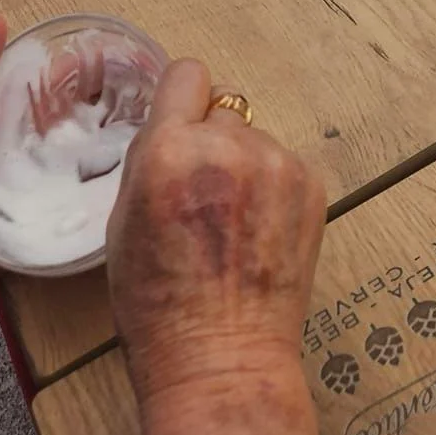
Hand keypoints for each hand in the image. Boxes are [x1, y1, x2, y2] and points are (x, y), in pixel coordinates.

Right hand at [107, 59, 324, 401]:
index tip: (179, 128)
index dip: (180, 102)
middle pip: (221, 108)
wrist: (221, 361)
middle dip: (210, 140)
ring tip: (233, 224)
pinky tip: (259, 233)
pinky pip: (284, 164)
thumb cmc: (157, 305)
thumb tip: (171, 128)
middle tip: (203, 193)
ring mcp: (277, 164)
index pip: (186, 74)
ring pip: (254, 138)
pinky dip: (273, 188)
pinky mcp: (312, 186)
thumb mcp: (122, 223)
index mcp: (170, 150)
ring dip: (243, 164)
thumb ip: (150, 160)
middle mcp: (227, 146)